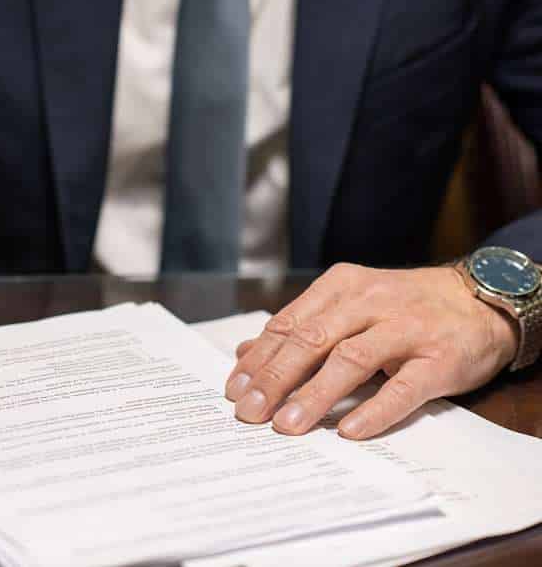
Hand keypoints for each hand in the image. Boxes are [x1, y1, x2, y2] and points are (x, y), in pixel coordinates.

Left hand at [225, 263, 518, 439]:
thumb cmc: (404, 308)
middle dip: (276, 378)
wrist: (482, 300)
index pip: (289, 324)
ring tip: (287, 424)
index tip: (234, 389)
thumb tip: (245, 353)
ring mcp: (407, 329)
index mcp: (341, 287)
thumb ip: (300, 327)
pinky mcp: (440, 358)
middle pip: (312, 340)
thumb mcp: (349, 306)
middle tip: (250, 411)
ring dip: (315, 394)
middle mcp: (371, 302)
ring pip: (351, 360)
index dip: (260, 358)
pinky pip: (403, 387)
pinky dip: (374, 410)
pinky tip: (349, 430)